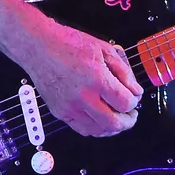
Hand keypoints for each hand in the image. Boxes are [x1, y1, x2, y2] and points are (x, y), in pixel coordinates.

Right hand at [16, 14, 143, 136]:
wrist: (39, 46)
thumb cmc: (68, 44)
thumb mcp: (104, 50)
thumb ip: (123, 72)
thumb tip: (135, 90)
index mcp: (96, 79)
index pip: (125, 103)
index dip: (134, 102)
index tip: (135, 97)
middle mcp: (83, 96)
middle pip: (113, 123)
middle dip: (128, 121)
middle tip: (131, 115)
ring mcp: (70, 107)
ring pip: (98, 131)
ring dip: (112, 128)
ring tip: (117, 118)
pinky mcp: (60, 112)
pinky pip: (82, 129)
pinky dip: (95, 129)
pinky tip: (101, 120)